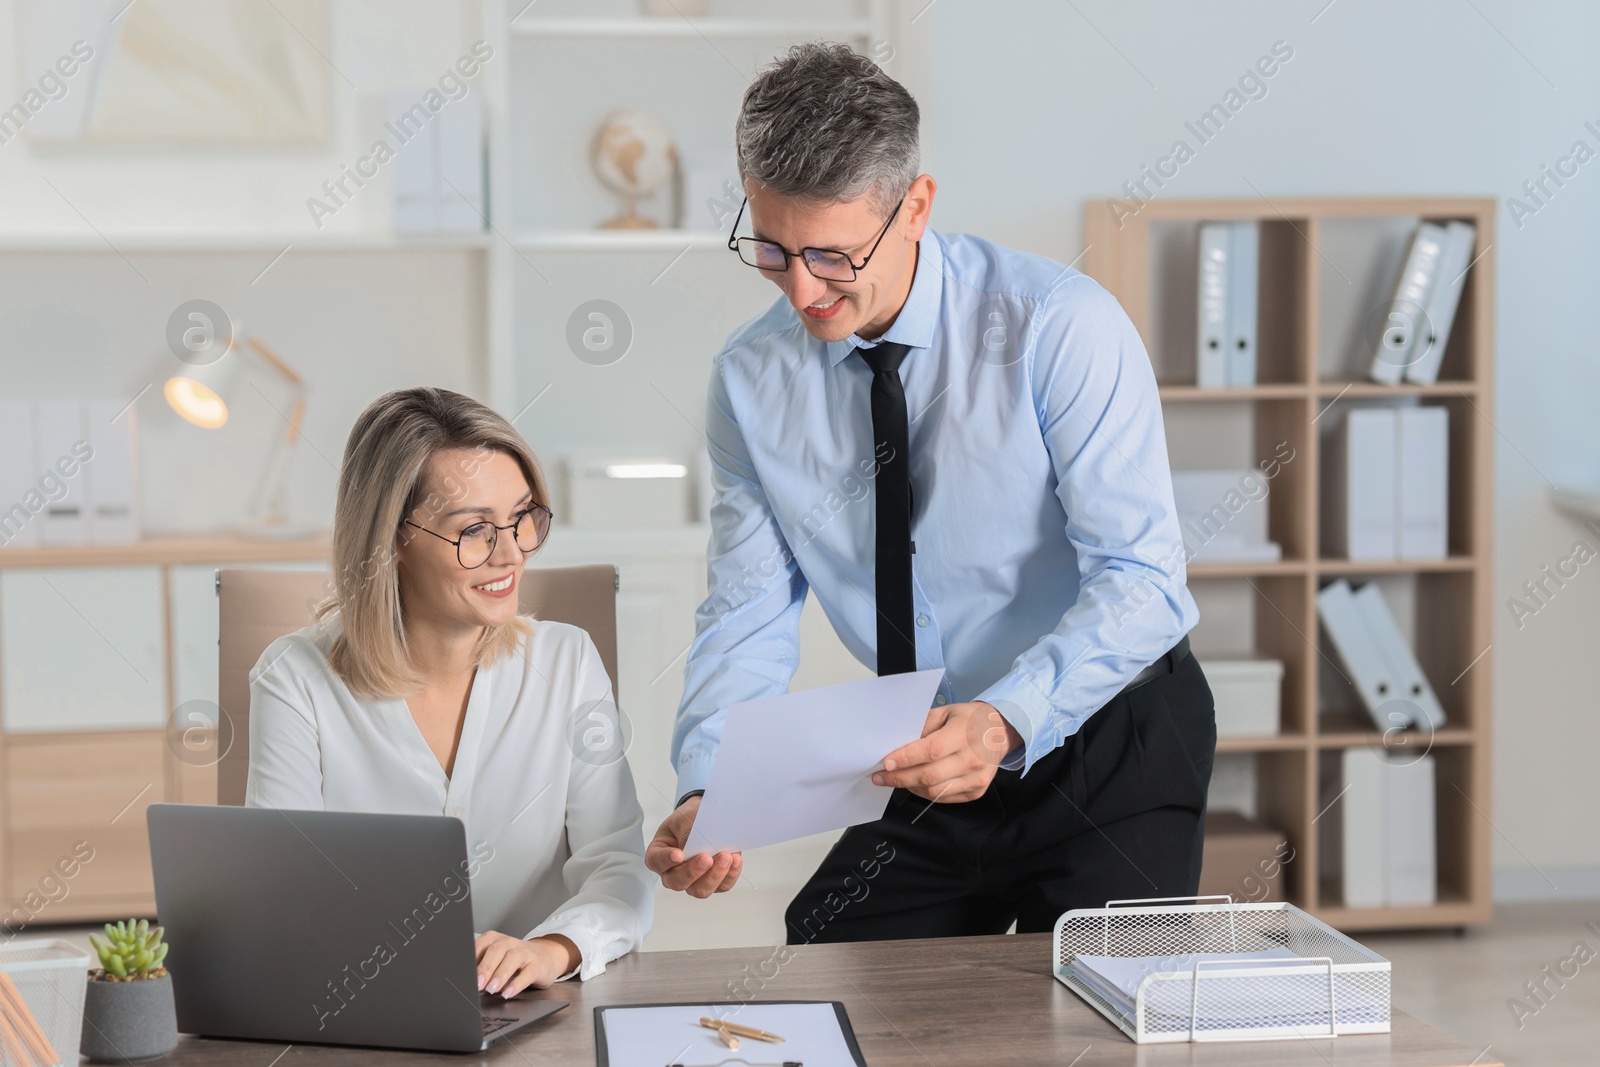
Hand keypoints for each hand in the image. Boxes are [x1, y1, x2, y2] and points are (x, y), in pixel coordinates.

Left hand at [474, 931, 576, 996]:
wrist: (545, 958)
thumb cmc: (514, 962)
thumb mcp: (496, 961)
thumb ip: (482, 968)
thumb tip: (465, 983)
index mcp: (495, 940)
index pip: (481, 945)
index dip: (472, 960)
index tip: (464, 975)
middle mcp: (510, 943)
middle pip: (496, 950)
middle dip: (485, 968)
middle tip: (477, 984)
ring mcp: (525, 952)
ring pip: (512, 958)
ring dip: (500, 974)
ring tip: (491, 989)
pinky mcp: (538, 965)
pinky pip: (528, 973)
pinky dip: (517, 984)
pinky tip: (508, 993)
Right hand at [645, 795, 742, 897]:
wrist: (707, 819)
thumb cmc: (690, 819)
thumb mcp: (685, 819)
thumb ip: (687, 834)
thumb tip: (698, 850)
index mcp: (659, 854)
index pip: (657, 861)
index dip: (666, 860)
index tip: (678, 855)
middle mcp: (673, 872)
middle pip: (678, 882)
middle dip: (693, 872)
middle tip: (706, 858)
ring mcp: (693, 881)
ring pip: (700, 890)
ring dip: (714, 876)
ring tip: (726, 857)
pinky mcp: (713, 882)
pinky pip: (721, 886)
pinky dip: (730, 875)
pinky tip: (735, 860)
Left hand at [872, 700, 1021, 802]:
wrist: (999, 733)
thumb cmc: (967, 720)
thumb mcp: (945, 713)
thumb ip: (921, 727)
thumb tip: (895, 745)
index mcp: (965, 734)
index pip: (931, 750)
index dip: (906, 758)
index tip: (885, 762)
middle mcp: (973, 759)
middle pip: (930, 775)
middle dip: (899, 777)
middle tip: (880, 776)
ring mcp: (977, 779)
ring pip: (935, 791)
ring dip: (909, 786)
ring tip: (894, 779)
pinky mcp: (977, 792)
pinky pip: (944, 797)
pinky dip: (924, 792)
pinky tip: (914, 783)